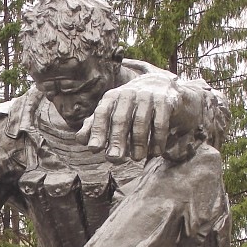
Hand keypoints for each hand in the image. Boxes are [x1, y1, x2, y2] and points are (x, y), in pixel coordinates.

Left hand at [77, 73, 206, 163]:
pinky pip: (160, 122)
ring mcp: (147, 96)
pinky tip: (155, 153)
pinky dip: (157, 139)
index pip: (101, 113)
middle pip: (120, 119)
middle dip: (117, 140)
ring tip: (136, 158)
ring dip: (138, 143)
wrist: (161, 87)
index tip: (94, 148)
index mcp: (111, 97)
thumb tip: (80, 139)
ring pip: (141, 122)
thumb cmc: (129, 107)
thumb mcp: (110, 113)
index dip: (97, 131)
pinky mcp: (165, 100)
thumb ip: (94, 126)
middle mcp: (128, 93)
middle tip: (114, 159)